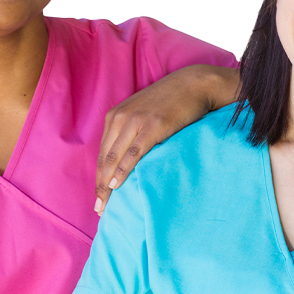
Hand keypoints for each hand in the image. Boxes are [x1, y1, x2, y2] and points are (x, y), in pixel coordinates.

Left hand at [96, 65, 237, 212]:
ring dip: (107, 184)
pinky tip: (117, 184)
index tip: (99, 197)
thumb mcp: (143, 113)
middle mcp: (120, 118)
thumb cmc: (171, 102)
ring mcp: (136, 121)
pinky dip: (123, 169)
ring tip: (105, 204)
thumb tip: (126, 159)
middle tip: (99, 209)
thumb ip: (131, 131)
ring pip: (115, 158)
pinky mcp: (152, 126)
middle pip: (105, 158)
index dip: (99, 177)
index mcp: (115, 116)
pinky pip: (133, 152)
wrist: (194, 84)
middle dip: (100, 185)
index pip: (103, 153)